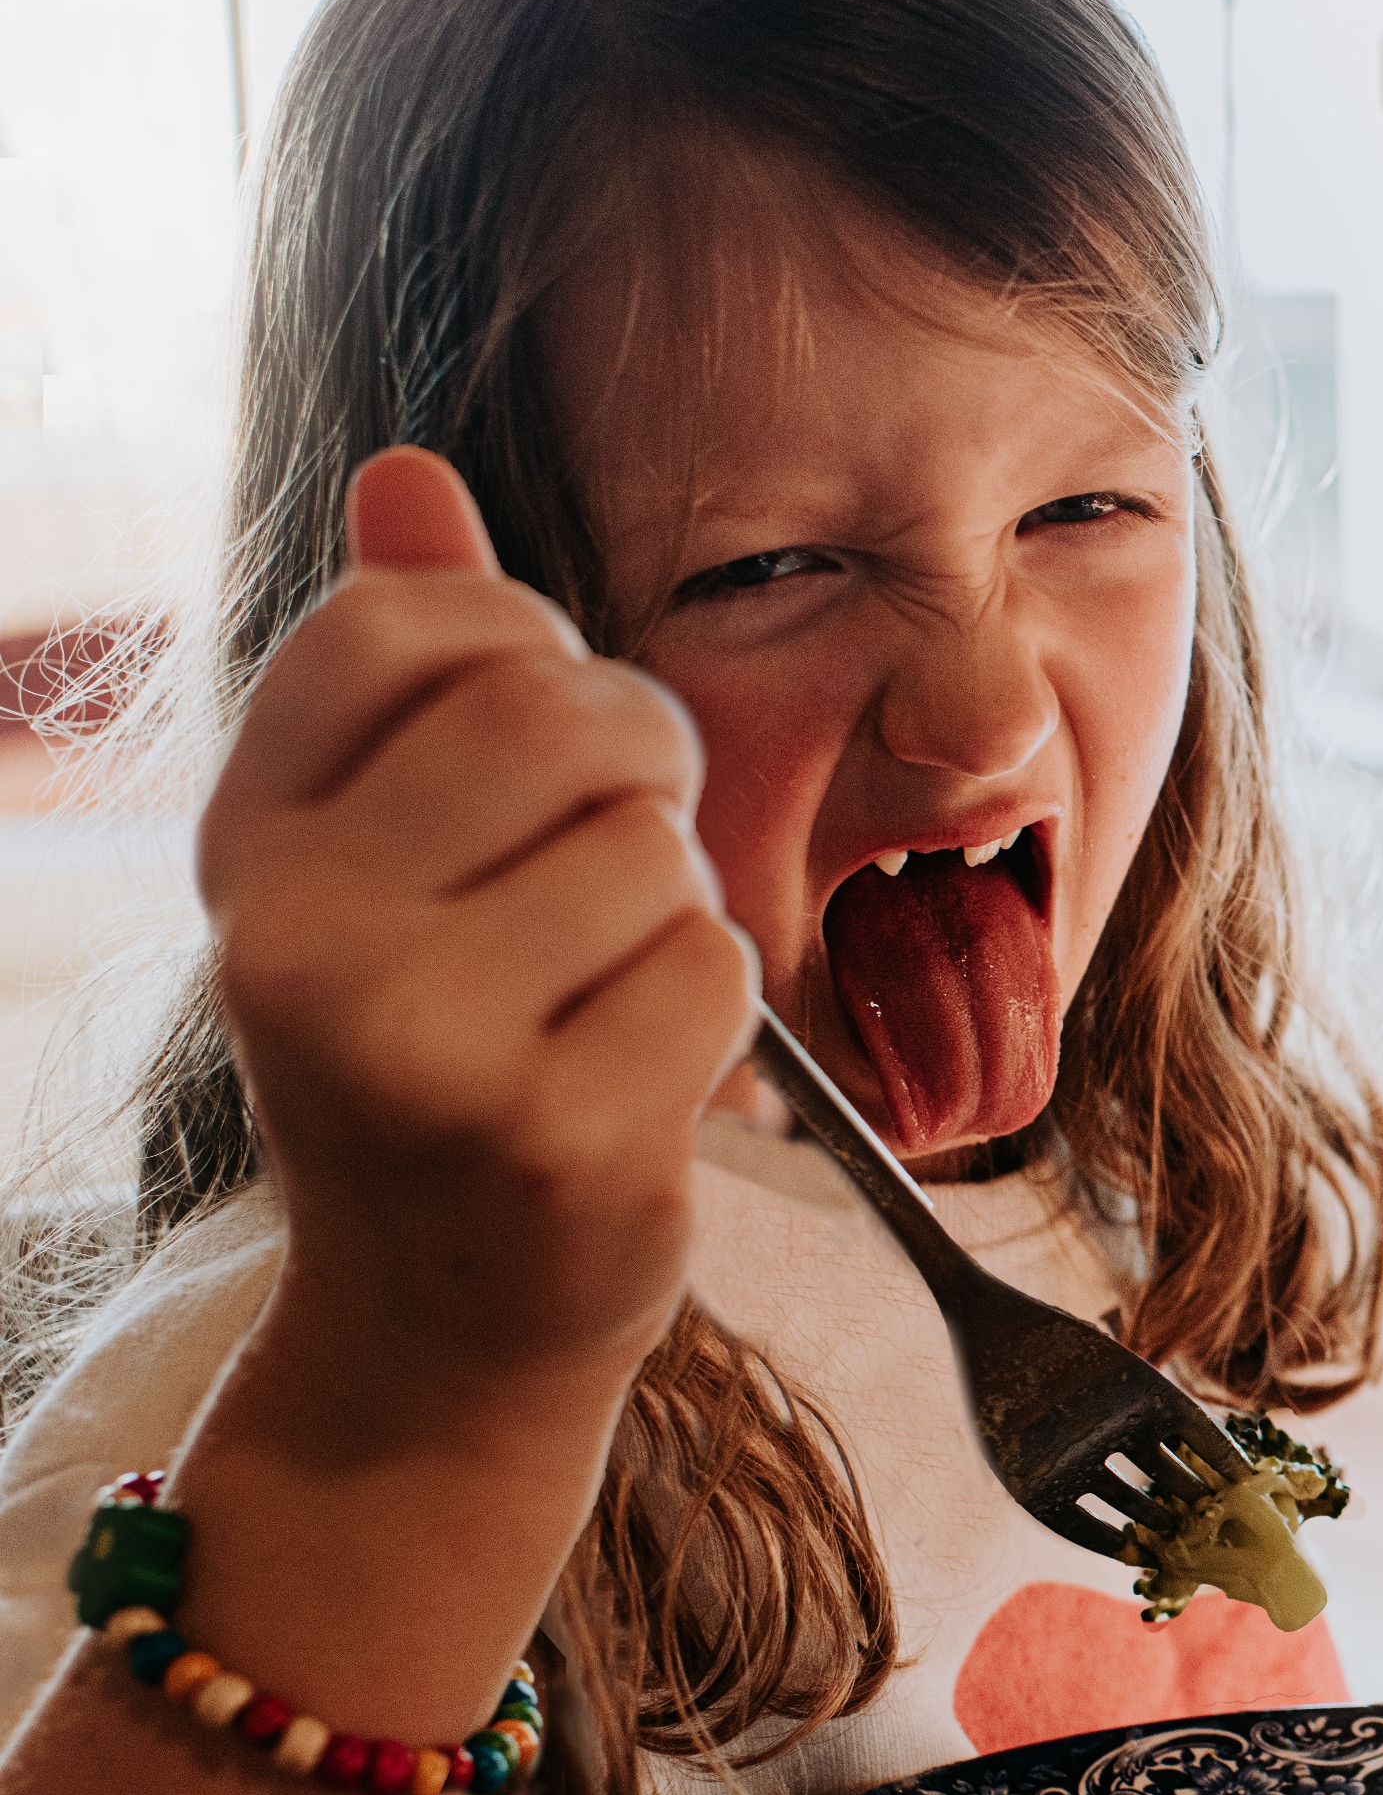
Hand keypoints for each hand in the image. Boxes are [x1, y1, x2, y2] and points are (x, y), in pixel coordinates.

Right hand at [198, 448, 754, 1415]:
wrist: (441, 1321)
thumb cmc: (437, 1055)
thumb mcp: (381, 860)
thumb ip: (411, 672)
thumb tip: (411, 473)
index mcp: (252, 842)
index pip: (404, 622)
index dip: (525, 648)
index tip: (534, 742)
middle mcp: (300, 937)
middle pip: (567, 712)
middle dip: (643, 772)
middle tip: (615, 863)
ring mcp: (421, 1048)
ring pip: (660, 849)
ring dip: (678, 909)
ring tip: (602, 996)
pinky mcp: (554, 1140)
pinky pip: (718, 971)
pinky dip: (716, 1019)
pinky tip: (634, 1083)